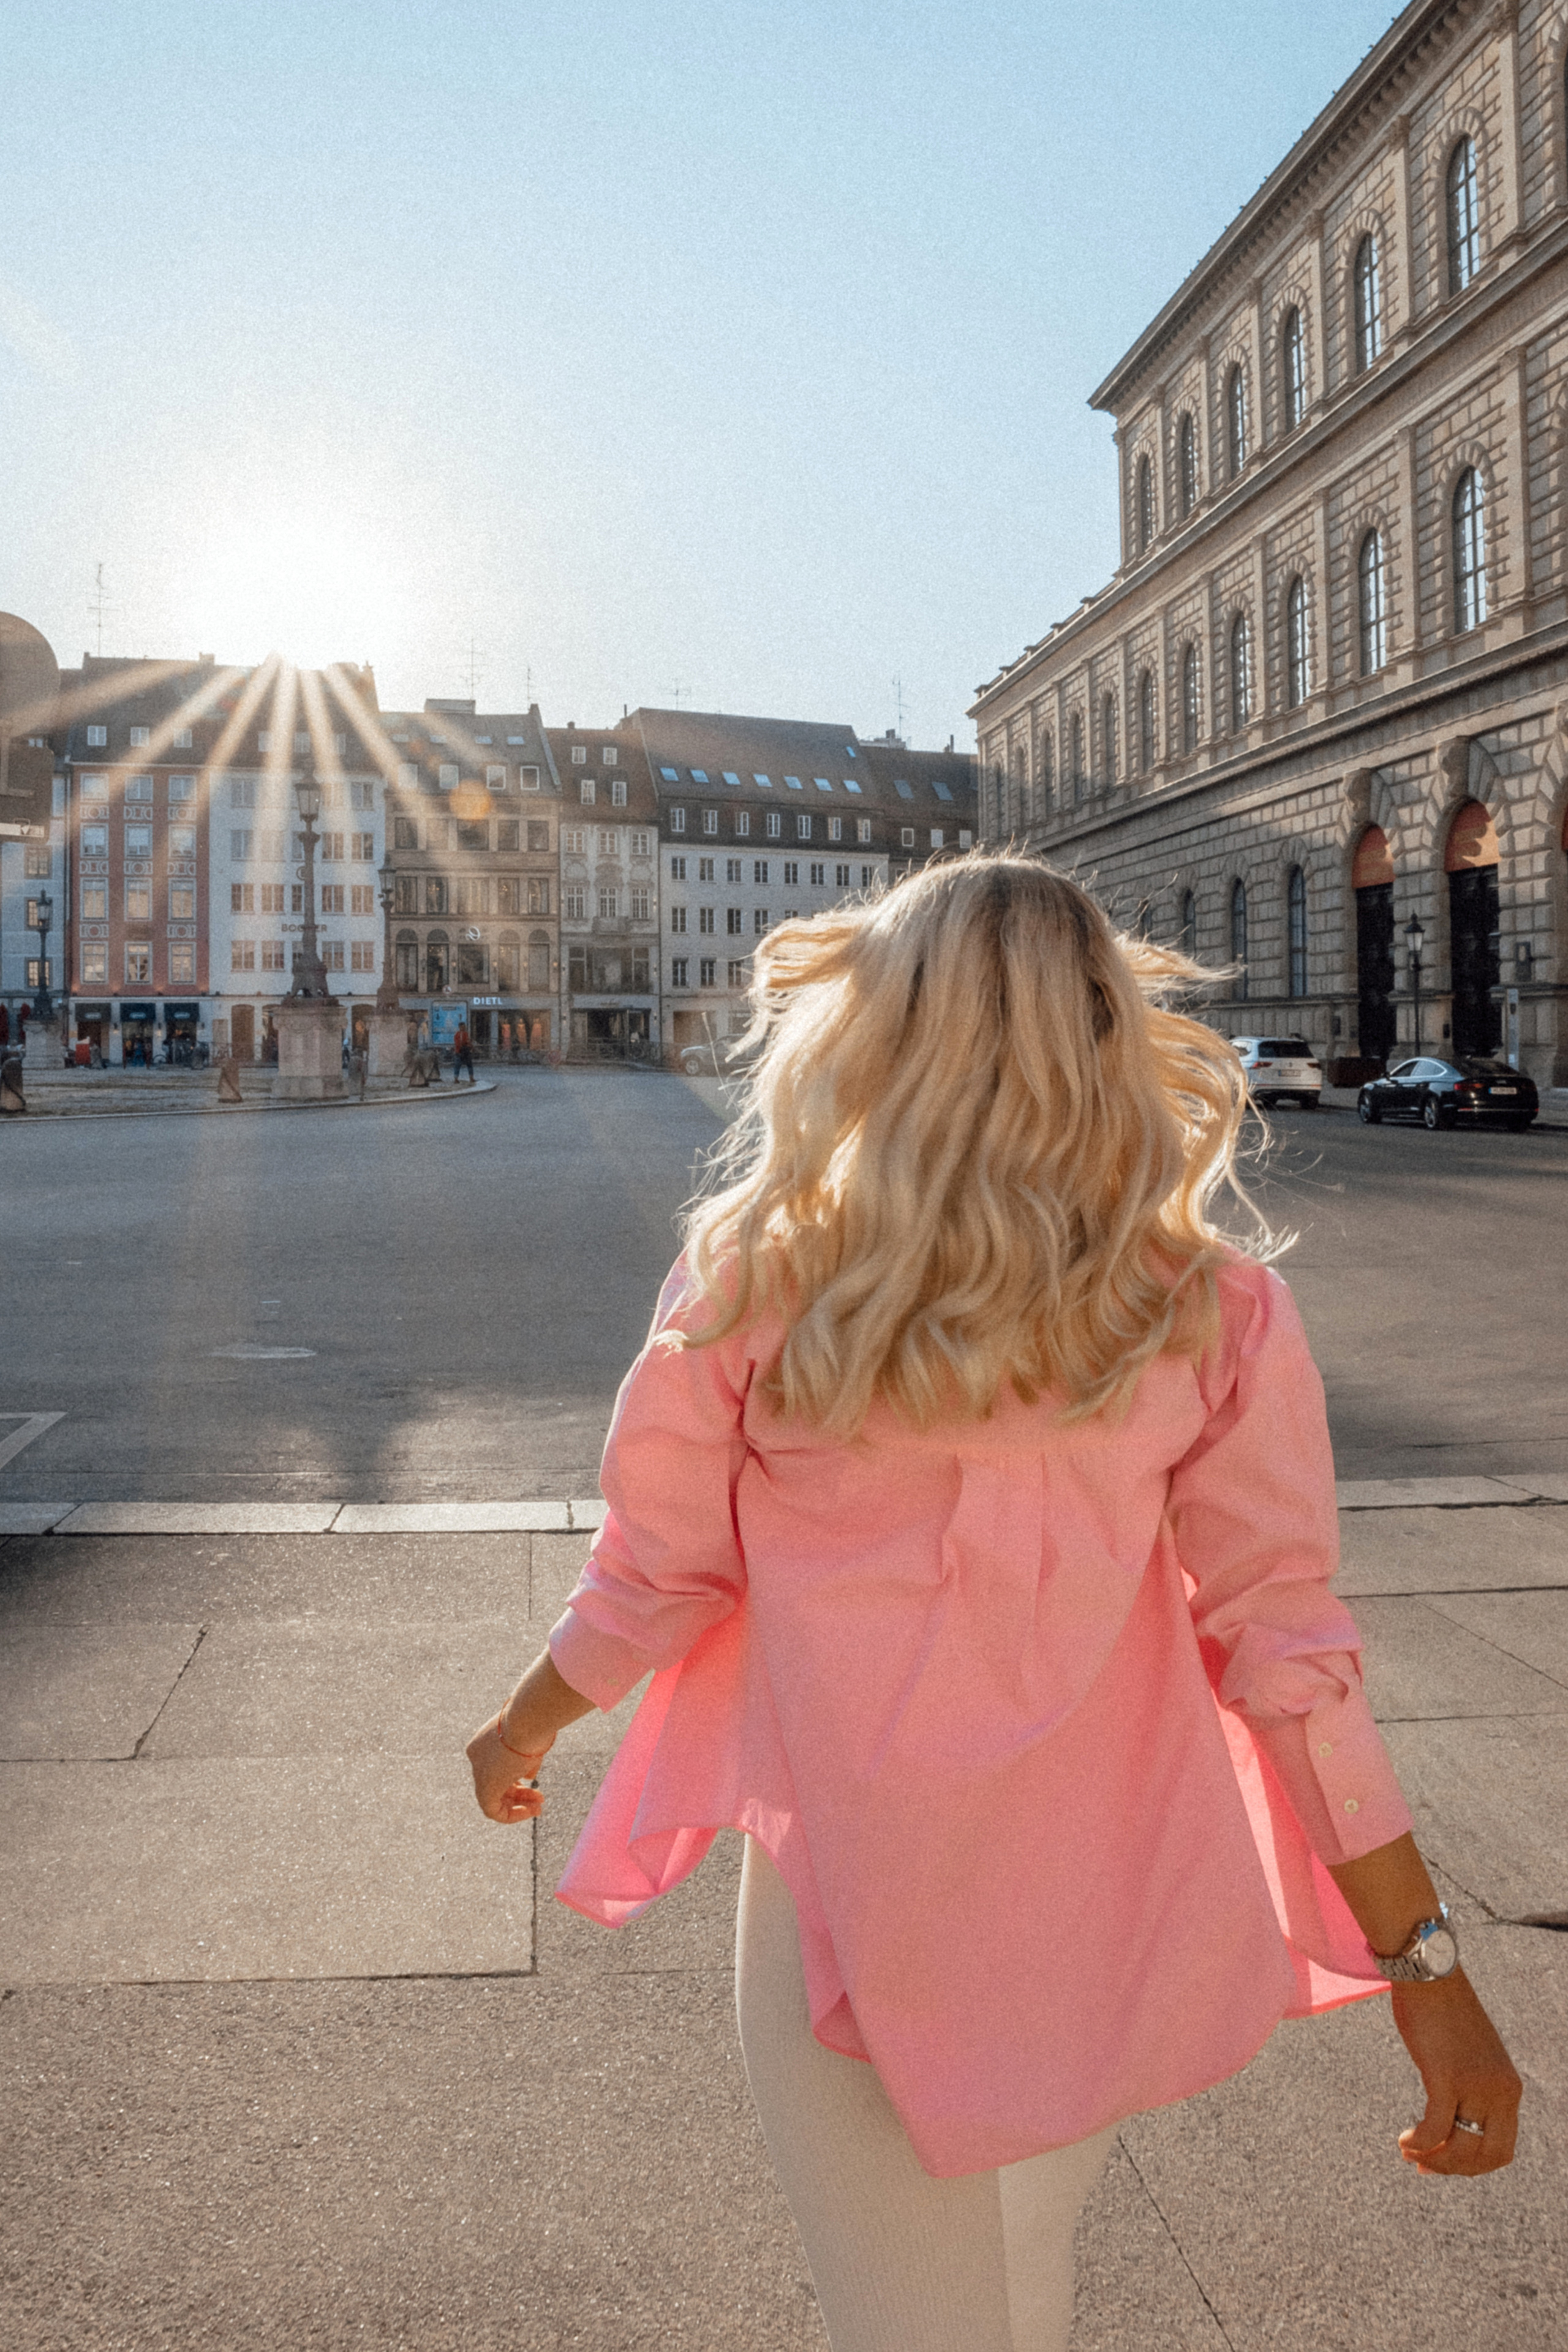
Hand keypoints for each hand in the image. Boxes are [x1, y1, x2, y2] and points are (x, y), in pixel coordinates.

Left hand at [466, 1716, 554, 1823]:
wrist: (527, 1719)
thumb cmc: (533, 1726)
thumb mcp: (530, 1742)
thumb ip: (525, 1760)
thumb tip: (528, 1774)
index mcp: (483, 1742)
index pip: (497, 1766)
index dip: (517, 1778)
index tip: (533, 1781)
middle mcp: (477, 1757)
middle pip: (497, 1783)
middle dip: (520, 1794)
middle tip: (540, 1799)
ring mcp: (479, 1772)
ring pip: (495, 1797)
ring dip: (519, 1805)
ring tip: (539, 1808)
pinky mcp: (484, 1788)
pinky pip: (492, 1810)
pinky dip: (512, 1815)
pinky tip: (530, 1811)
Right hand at [1392, 1972, 1521, 2175]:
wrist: (1431, 1975)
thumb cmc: (1445, 2013)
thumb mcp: (1473, 2058)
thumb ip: (1474, 2088)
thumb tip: (1454, 2122)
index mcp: (1510, 2088)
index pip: (1502, 2149)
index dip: (1473, 2167)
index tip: (1444, 2162)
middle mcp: (1500, 2091)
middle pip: (1485, 2157)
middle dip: (1453, 2169)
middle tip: (1424, 2166)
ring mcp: (1475, 2084)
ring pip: (1460, 2148)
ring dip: (1433, 2160)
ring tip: (1409, 2152)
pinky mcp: (1445, 2076)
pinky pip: (1434, 2127)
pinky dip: (1419, 2141)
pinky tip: (1404, 2139)